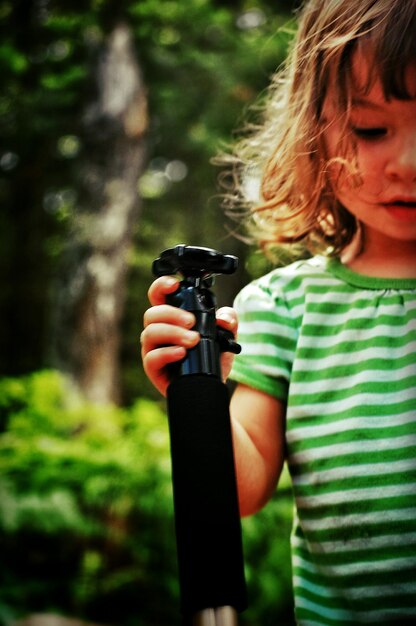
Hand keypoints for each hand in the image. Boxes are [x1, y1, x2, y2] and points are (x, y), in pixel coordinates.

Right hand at [141, 276, 237, 395]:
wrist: (213, 386)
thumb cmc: (213, 357)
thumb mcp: (227, 336)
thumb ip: (229, 321)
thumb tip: (224, 318)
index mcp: (171, 318)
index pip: (158, 296)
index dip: (161, 285)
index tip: (175, 285)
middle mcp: (158, 331)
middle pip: (152, 313)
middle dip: (172, 314)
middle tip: (192, 322)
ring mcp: (153, 349)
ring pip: (150, 333)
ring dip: (172, 333)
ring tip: (192, 340)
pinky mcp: (153, 368)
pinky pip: (151, 358)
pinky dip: (167, 353)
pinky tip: (182, 353)